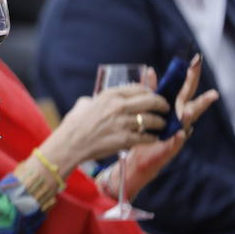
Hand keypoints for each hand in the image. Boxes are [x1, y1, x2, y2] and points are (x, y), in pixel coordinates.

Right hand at [43, 83, 169, 175]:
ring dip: (160, 123)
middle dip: (162, 105)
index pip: (140, 88)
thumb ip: (96, 99)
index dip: (151, 92)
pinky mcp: (125, 140)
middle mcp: (118, 106)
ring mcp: (122, 123)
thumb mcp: (84, 104)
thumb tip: (98, 99)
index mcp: (110, 95)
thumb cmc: (74, 125)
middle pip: (151, 101)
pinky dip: (152, 138)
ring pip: (152, 120)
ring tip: (161, 125)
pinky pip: (147, 137)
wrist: (70, 144)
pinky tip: (152, 138)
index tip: (154, 97)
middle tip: (165, 109)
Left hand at [106, 55, 218, 199]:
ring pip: (187, 124)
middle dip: (202, 97)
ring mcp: (176, 136)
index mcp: (173, 110)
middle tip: (210, 88)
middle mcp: (179, 122)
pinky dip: (177, 138)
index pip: (184, 90)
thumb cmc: (144, 133)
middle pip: (191, 104)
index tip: (195, 61)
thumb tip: (149, 70)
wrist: (135, 161)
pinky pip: (173, 143)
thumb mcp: (147, 109)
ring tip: (193, 107)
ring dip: (190, 116)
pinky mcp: (167, 150)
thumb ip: (150, 92)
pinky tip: (180, 132)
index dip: (189, 77)